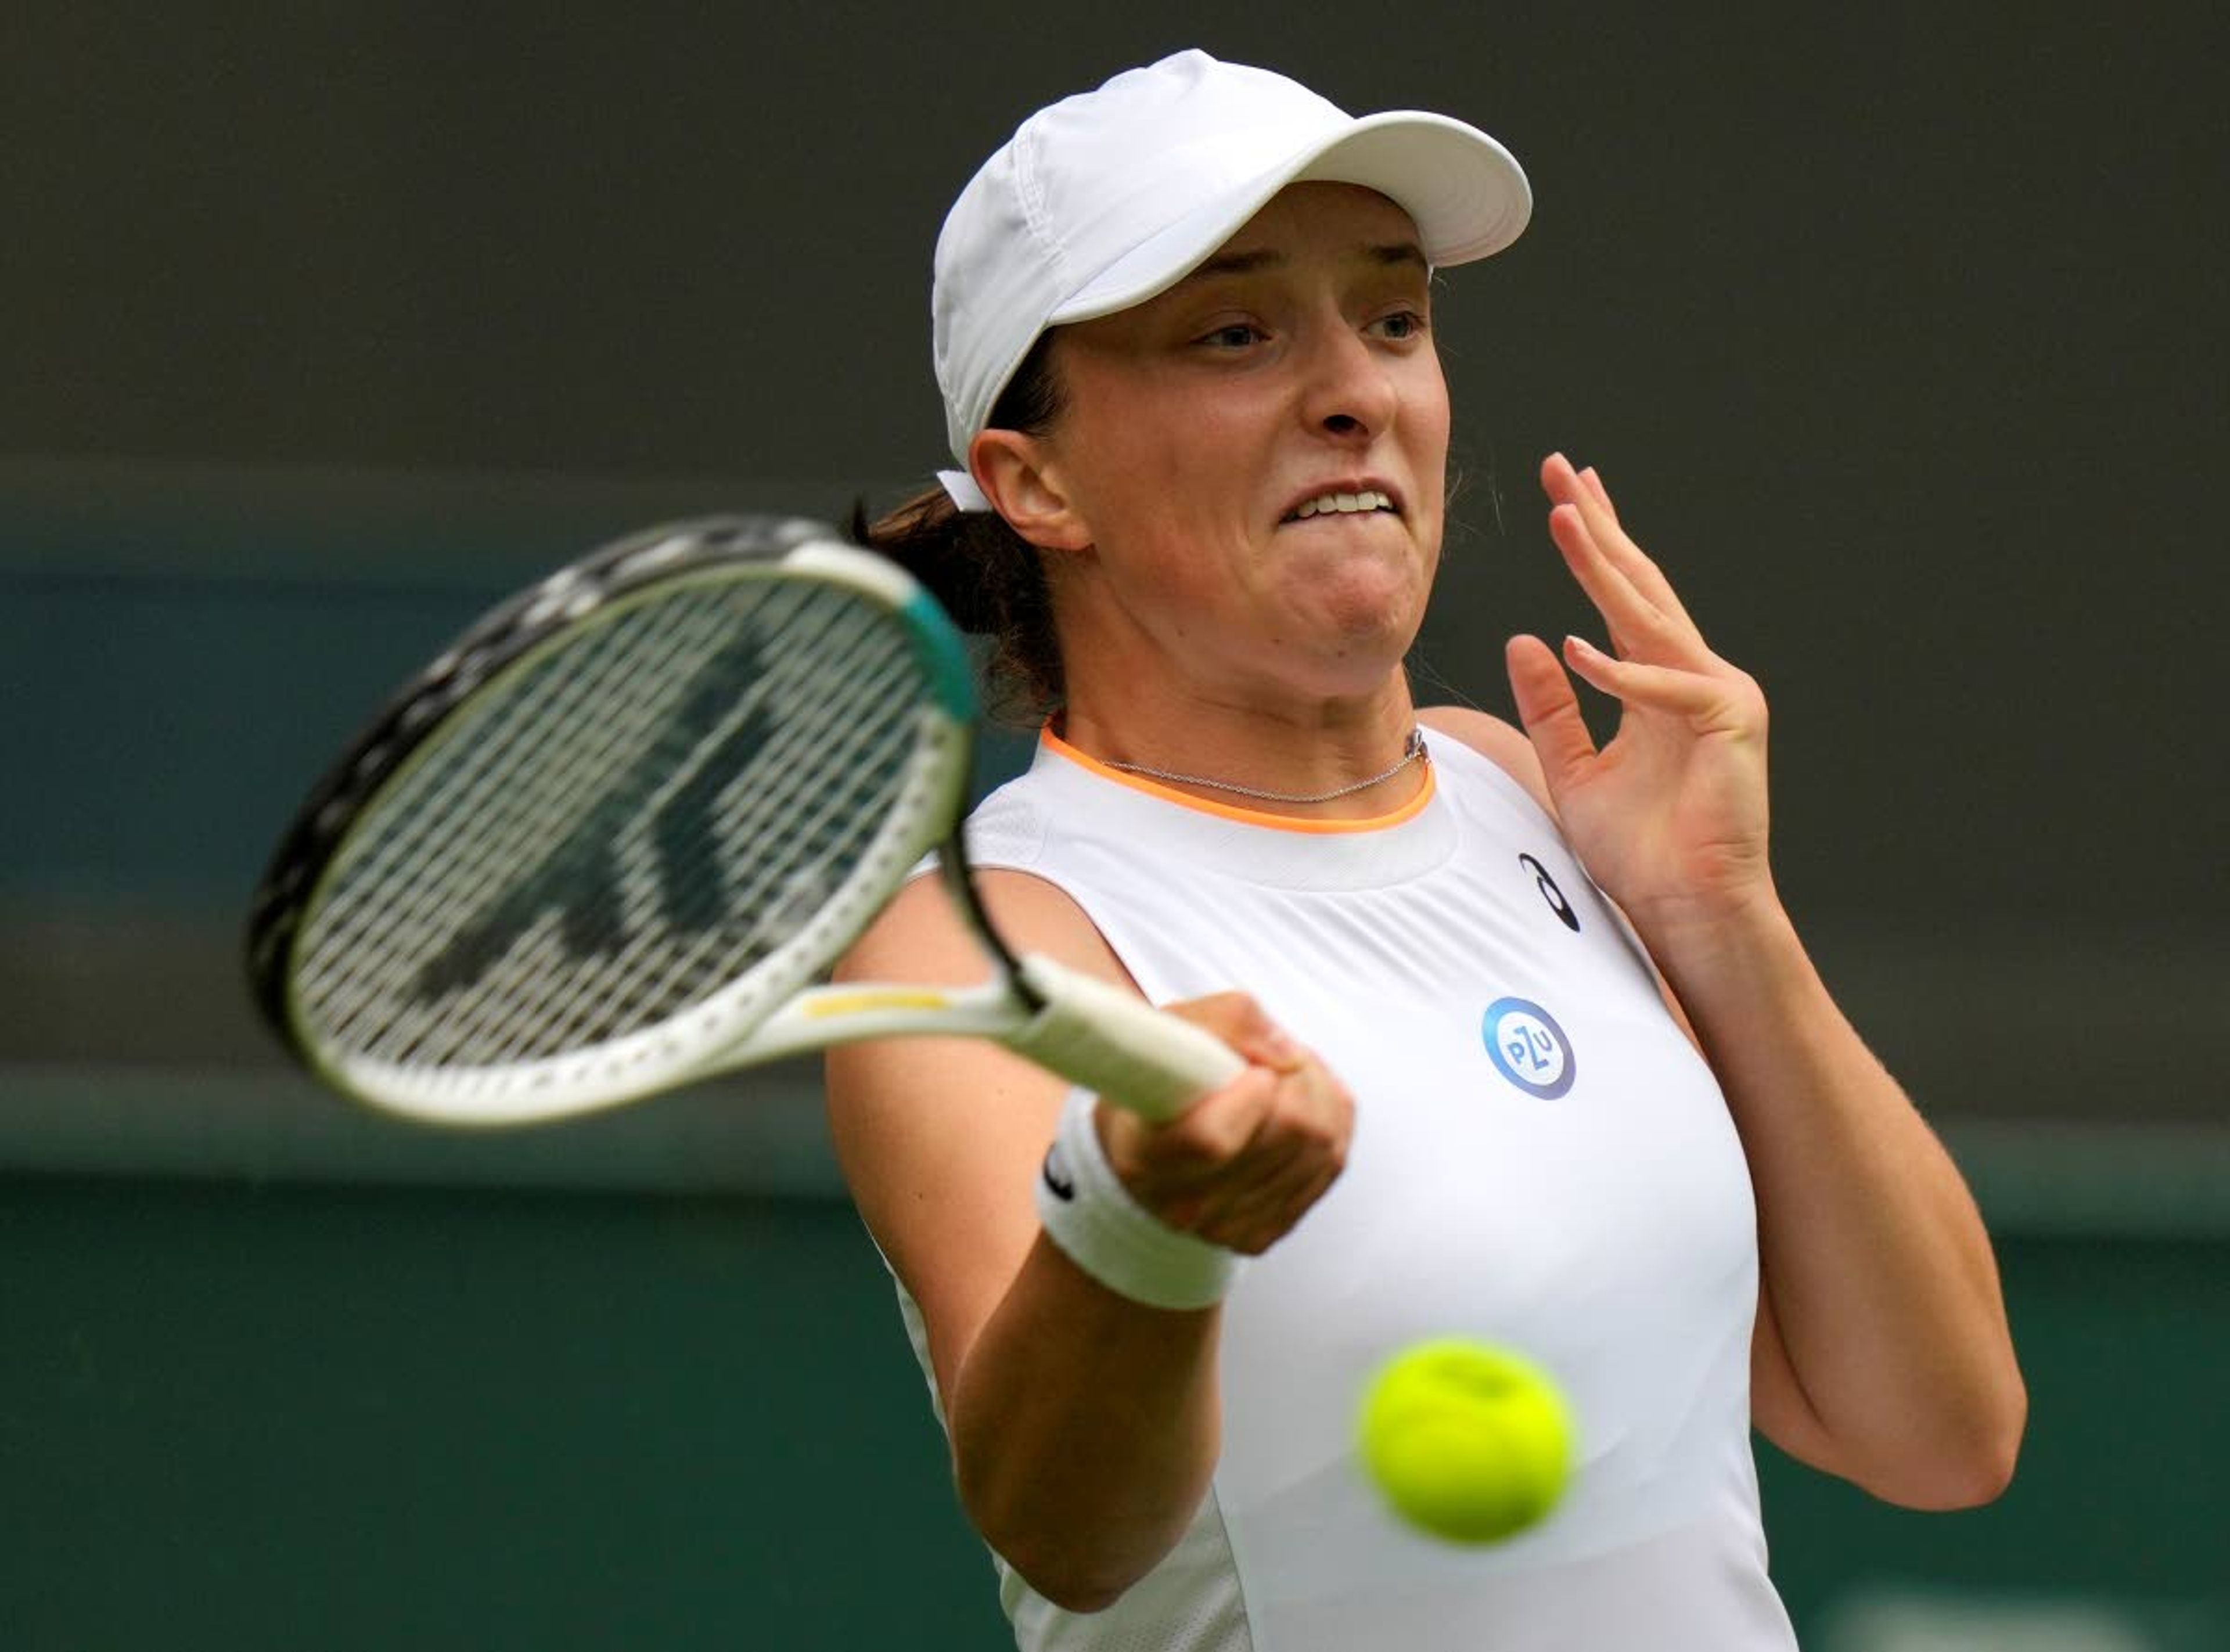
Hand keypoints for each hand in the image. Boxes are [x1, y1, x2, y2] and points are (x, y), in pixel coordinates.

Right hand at [1097, 993, 1351, 1255]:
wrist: (1148, 1138)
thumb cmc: (1157, 1078)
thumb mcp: (1174, 1027)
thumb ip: (1228, 1021)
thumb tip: (1287, 1053)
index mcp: (1142, 1154)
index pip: (1212, 1139)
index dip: (1251, 1094)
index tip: (1254, 1069)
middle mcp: (1182, 1204)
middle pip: (1286, 1137)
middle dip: (1297, 1080)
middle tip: (1274, 1060)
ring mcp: (1226, 1225)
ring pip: (1320, 1151)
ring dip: (1319, 1097)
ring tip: (1285, 1077)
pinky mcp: (1264, 1231)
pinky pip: (1329, 1168)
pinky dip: (1330, 1126)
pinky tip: (1300, 1107)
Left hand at [1504, 453, 1774, 936]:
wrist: (1687, 908)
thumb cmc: (1640, 851)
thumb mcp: (1575, 768)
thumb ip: (1551, 705)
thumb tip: (1525, 640)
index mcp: (1660, 685)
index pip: (1624, 600)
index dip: (1597, 544)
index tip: (1569, 492)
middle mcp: (1695, 677)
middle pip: (1640, 589)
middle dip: (1599, 528)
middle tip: (1562, 470)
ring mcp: (1719, 695)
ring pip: (1651, 620)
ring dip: (1604, 569)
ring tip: (1565, 516)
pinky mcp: (1730, 724)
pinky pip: (1664, 689)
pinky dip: (1620, 673)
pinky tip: (1577, 648)